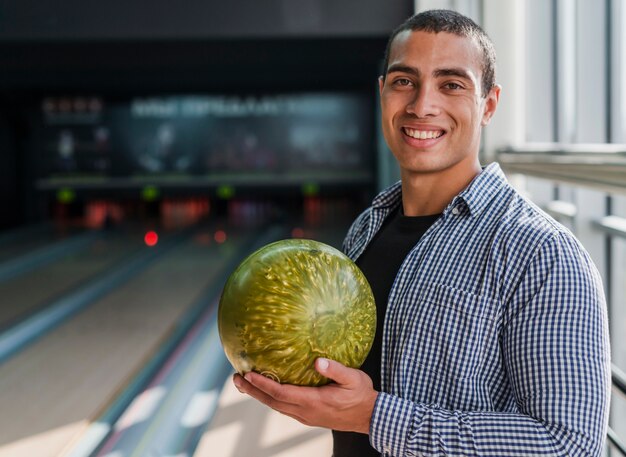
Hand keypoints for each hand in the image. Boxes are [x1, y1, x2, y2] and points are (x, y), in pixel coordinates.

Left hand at [233, 358, 377, 433]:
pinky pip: (284, 407)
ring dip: (259, 395)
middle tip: (236, 378)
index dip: (263, 385)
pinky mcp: (308, 416)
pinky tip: (266, 389)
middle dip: (252, 390)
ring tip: (244, 383)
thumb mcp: (354, 379)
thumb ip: (336, 370)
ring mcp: (306, 416)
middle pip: (272, 402)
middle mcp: (306, 412)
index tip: (248, 375)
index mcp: (314, 402)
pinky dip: (271, 398)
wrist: (370, 417)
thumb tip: (318, 361)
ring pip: (276, 406)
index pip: (282, 394)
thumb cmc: (362, 396)